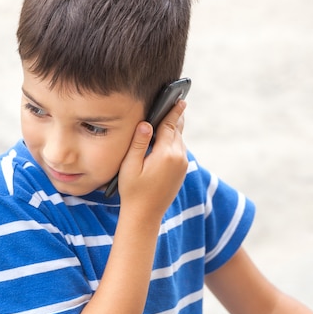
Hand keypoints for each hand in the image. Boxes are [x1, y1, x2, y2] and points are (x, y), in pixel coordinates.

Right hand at [117, 100, 187, 221]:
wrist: (145, 215)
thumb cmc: (133, 191)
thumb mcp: (130, 165)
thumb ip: (138, 142)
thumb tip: (145, 123)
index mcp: (165, 154)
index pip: (170, 125)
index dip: (173, 110)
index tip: (179, 98)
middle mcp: (178, 158)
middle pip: (177, 130)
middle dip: (176, 117)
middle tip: (177, 101)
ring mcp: (182, 165)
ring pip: (179, 140)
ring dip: (175, 129)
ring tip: (171, 116)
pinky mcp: (181, 172)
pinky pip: (180, 150)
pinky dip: (174, 141)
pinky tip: (167, 138)